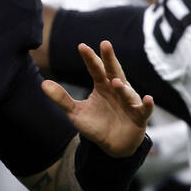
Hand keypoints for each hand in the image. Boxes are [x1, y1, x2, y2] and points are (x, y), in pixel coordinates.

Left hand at [42, 41, 153, 157]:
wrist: (113, 145)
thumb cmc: (96, 125)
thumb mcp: (75, 112)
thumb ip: (61, 98)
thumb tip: (43, 84)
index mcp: (102, 86)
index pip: (95, 69)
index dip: (89, 58)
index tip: (81, 46)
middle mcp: (117, 89)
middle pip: (113, 72)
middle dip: (110, 59)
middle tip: (105, 44)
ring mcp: (129, 102)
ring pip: (127, 92)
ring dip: (123, 88)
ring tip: (115, 82)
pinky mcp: (139, 116)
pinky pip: (145, 109)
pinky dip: (147, 105)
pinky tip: (148, 99)